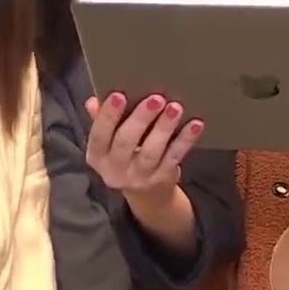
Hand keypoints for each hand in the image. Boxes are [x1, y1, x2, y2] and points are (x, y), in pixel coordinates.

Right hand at [85, 93, 205, 202]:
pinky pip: (175, 157)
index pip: (99, 135)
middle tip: (156, 99)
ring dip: (164, 128)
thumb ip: (101, 120)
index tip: (119, 95)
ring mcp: (141, 177)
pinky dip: (185, 140)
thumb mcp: (108, 142)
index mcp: (97, 156)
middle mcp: (116, 170)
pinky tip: (194, 124)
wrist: (147, 194)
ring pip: (152, 151)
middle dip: (140, 119)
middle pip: (126, 143)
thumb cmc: (125, 155)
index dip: (107, 116)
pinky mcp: (163, 178)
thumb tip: (93, 101)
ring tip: (175, 108)